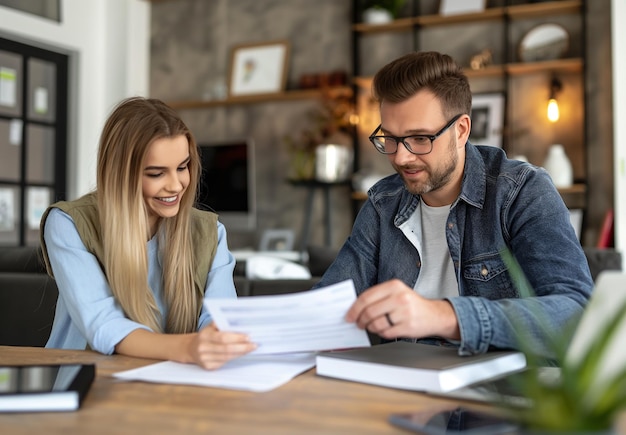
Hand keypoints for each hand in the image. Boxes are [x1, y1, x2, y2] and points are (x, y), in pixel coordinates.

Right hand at [190, 323, 256, 369]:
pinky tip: (241, 354)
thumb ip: (222, 324)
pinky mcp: (208, 367)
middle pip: (226, 349)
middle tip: (254, 344)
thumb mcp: (210, 327)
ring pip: (227, 357)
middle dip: (242, 347)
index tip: (248, 336)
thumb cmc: (205, 336)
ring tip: (250, 349)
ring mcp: (205, 359)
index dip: (236, 338)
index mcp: (204, 335)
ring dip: (241, 353)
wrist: (190, 349)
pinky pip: (224, 363)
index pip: (223, 337)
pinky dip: (235, 358)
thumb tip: (240, 324)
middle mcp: (203, 348)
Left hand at [345, 279, 459, 340]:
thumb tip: (355, 308)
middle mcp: (400, 297)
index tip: (349, 315)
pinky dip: (382, 333)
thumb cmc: (411, 304)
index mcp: (394, 286)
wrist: (435, 315)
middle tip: (358, 324)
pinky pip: (386, 333)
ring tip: (372, 327)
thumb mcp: (396, 293)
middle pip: (369, 311)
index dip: (354, 308)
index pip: (367, 297)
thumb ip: (378, 297)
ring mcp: (405, 312)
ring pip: (376, 324)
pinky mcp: (408, 326)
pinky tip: (385, 329)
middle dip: (360, 320)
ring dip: (370, 328)